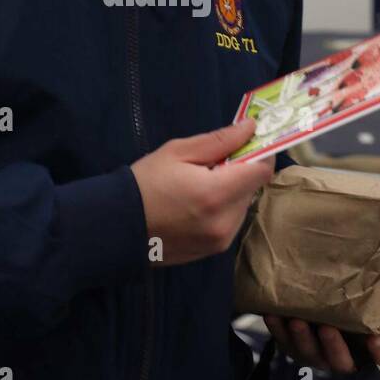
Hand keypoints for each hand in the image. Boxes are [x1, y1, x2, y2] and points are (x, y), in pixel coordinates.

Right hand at [131, 119, 273, 266]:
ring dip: (232, 192)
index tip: (246, 143)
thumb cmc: (145, 183)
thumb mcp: (178, 152)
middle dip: (241, 172)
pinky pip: (231, 222)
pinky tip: (196, 205)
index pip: (262, 171)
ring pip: (243, 206)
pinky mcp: (213, 251)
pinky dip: (222, 209)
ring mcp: (221, 241)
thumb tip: (250, 128)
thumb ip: (219, 140)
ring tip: (200, 186)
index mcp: (217, 194)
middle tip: (213, 163)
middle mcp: (225, 222)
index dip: (260, 153)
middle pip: (252, 188)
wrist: (117, 225)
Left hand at [263, 249, 379, 373]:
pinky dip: (277, 330)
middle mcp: (344, 351)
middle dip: (334, 347)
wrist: (323, 295)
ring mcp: (317, 351)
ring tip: (298, 320)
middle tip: (328, 327)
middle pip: (341, 361)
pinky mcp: (293, 344)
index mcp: (370, 341)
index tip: (377, 342)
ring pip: (309, 354)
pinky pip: (283, 342)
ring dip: (302, 339)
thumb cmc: (361, 295)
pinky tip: (273, 314)